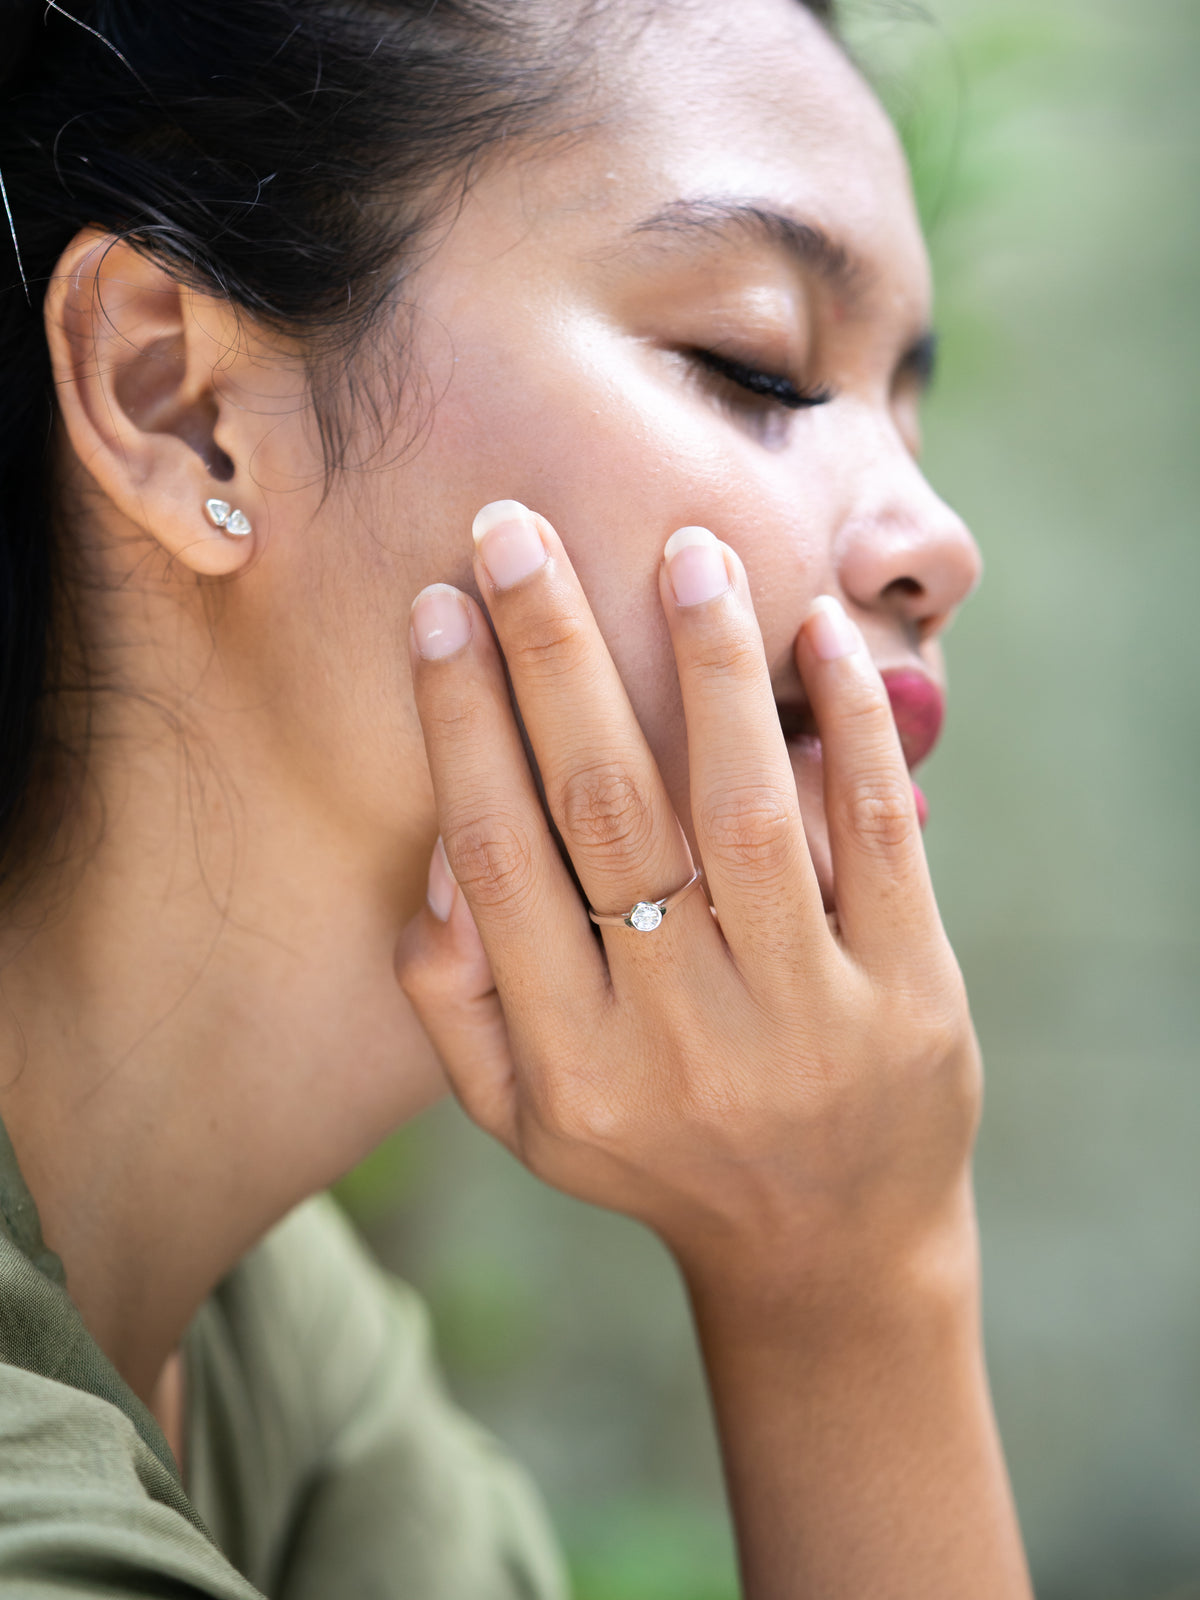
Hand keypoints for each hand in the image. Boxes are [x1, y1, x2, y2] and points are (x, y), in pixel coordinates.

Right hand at [395, 500, 980, 1288]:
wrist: (829, 1247)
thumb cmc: (659, 1153)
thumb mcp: (527, 1116)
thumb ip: (455, 1001)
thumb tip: (438, 852)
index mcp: (572, 1065)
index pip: (498, 860)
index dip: (462, 725)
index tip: (440, 610)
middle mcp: (681, 1039)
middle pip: (606, 813)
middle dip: (553, 657)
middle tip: (518, 534)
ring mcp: (806, 1017)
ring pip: (746, 809)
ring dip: (708, 667)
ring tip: (683, 552)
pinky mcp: (910, 995)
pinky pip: (881, 836)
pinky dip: (851, 727)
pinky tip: (814, 632)